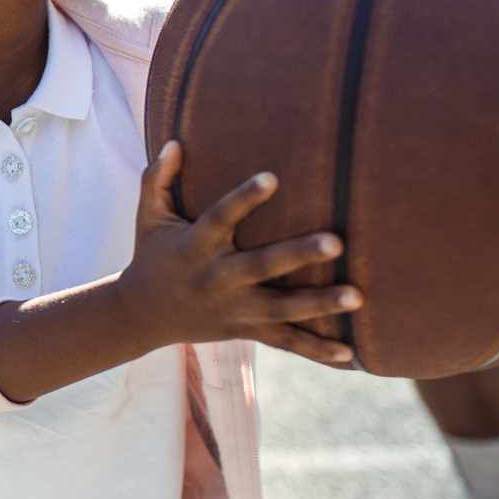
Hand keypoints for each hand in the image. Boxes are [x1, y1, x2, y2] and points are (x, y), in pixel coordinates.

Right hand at [118, 141, 360, 367]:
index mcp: (194, 247)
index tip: (273, 177)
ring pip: (281, 308)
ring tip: (358, 296)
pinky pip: (285, 342)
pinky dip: (316, 350)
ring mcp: (234, 309)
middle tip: (338, 241)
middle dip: (299, 254)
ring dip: (320, 304)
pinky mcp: (245, 330)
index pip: (220, 218)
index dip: (244, 198)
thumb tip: (175, 142)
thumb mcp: (148, 217)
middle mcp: (216, 279)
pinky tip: (351, 356)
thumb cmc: (152, 255)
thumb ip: (157, 178)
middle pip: (261, 266)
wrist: (141, 315)